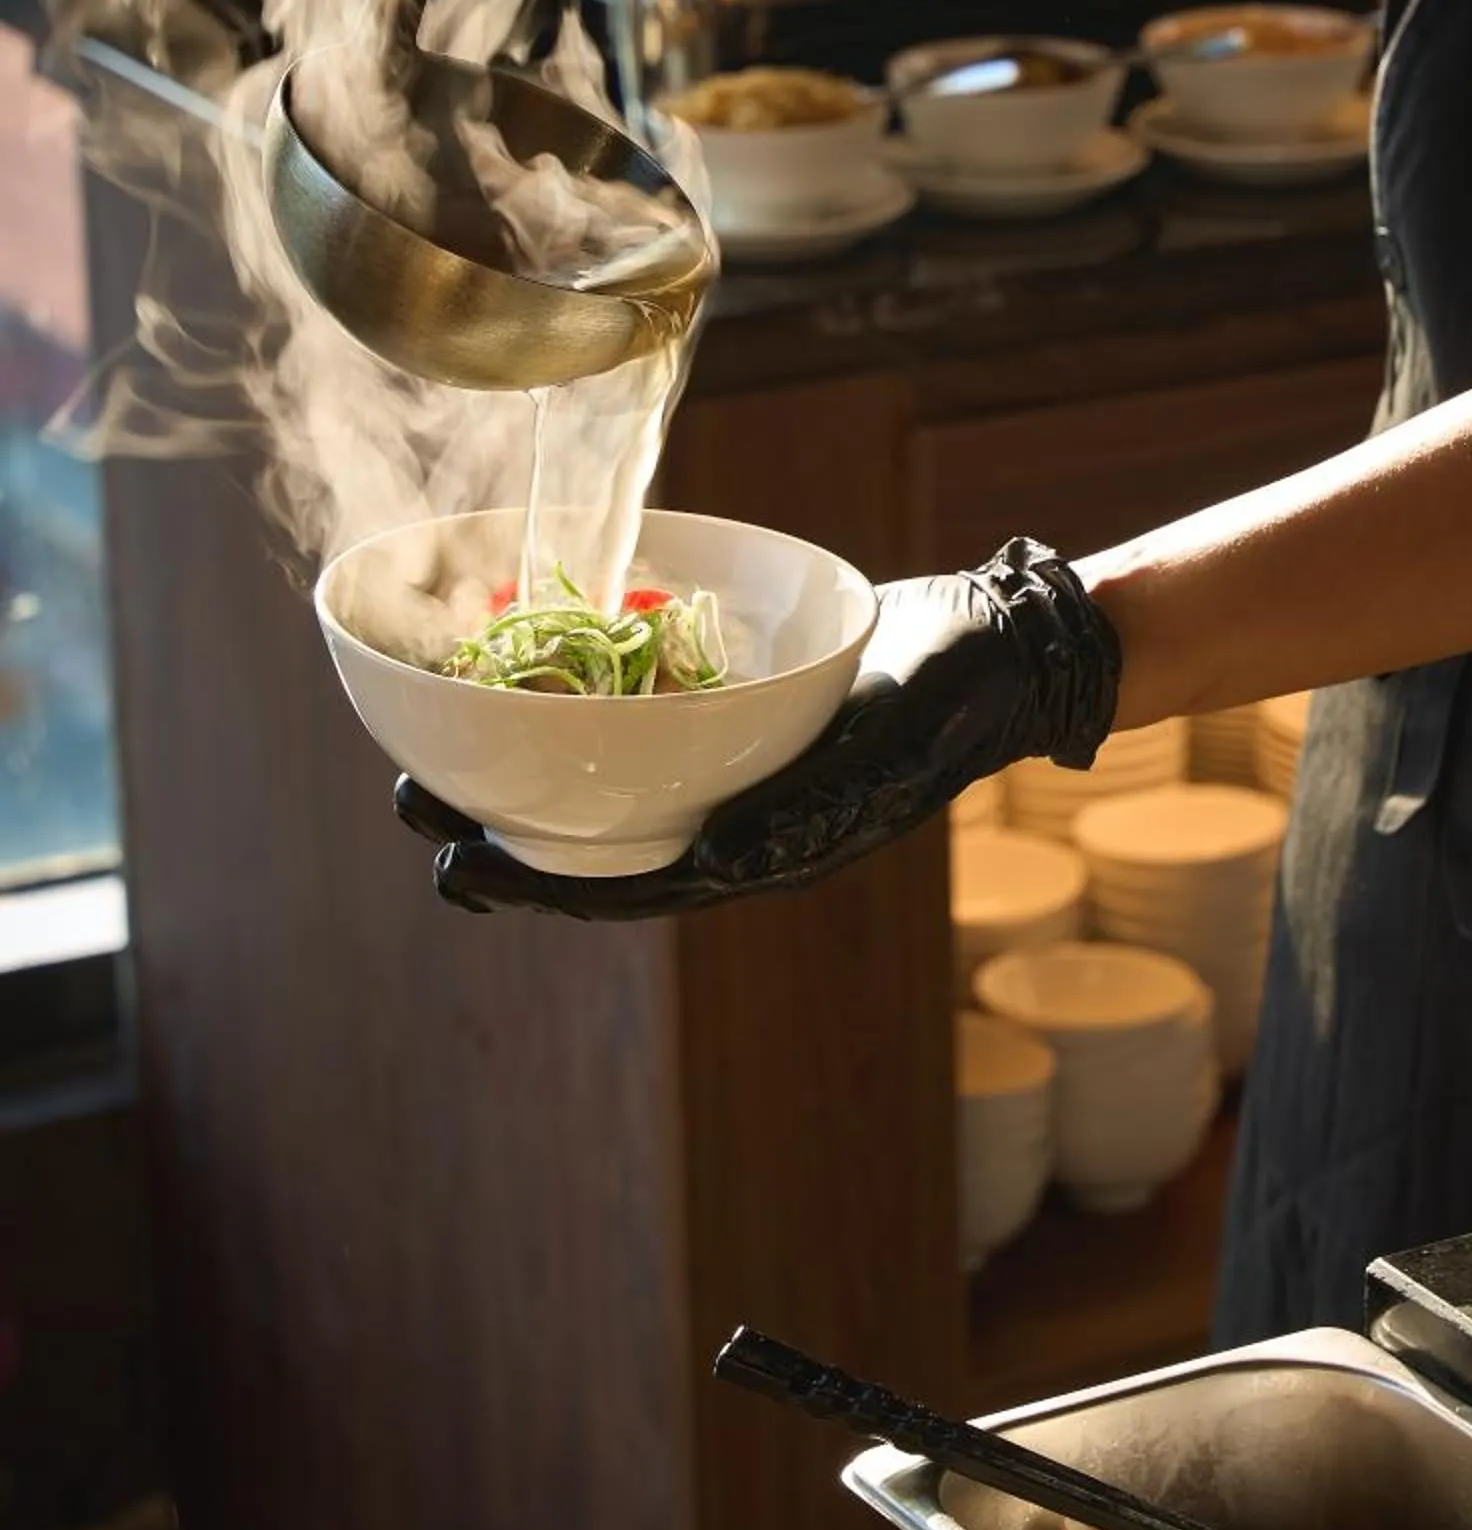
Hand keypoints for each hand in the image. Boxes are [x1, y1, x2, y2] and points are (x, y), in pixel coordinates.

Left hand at [395, 537, 1122, 921]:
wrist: (1004, 645)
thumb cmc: (956, 701)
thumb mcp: (888, 751)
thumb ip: (809, 810)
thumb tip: (716, 868)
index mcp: (763, 847)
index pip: (627, 885)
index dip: (537, 882)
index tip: (457, 864)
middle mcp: (734, 816)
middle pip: (592, 840)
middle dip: (498, 827)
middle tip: (408, 797)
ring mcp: (732, 765)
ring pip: (602, 783)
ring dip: (518, 773)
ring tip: (432, 752)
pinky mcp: (736, 713)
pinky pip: (641, 722)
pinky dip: (576, 710)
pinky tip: (522, 683)